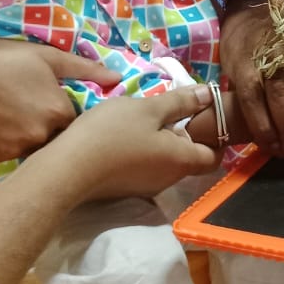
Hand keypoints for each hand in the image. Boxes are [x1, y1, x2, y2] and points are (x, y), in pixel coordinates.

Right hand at [0, 36, 122, 162]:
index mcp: (59, 113)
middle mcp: (40, 138)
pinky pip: (8, 160)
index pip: (77, 126)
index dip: (67, 117)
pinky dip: (5, 148)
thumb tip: (117, 78)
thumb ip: (85, 70)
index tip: (54, 106)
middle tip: (30, 111)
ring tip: (11, 119)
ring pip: (32, 153)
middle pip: (56, 142)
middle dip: (49, 131)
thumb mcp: (46, 57)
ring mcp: (14, 152)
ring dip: (28, 141)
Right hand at [69, 87, 219, 199]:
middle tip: (170, 111)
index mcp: (182, 160)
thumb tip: (209, 95)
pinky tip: (124, 136)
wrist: (68, 168)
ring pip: (165, 163)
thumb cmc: (113, 133)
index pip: (215, 156)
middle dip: (185, 135)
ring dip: (161, 143)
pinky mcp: (126, 189)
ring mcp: (147, 187)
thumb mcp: (148, 109)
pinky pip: (145, 168)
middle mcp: (170, 179)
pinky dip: (143, 153)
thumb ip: (180, 102)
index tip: (204, 116)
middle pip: (189, 159)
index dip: (216, 137)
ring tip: (143, 120)